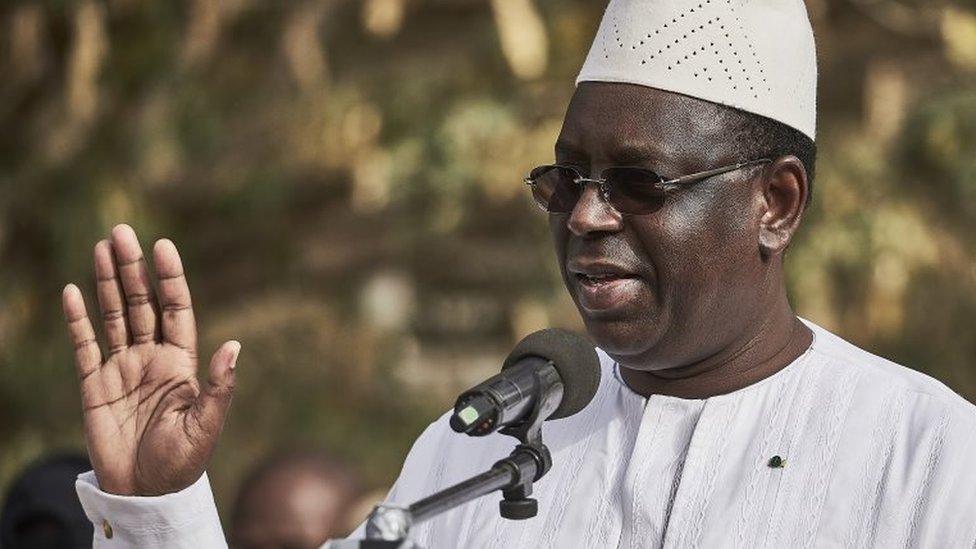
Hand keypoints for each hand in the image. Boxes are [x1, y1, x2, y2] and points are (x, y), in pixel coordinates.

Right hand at [62, 224, 239, 495]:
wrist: (145, 493)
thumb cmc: (182, 462)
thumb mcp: (205, 425)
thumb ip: (218, 387)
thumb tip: (235, 346)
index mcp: (181, 363)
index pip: (175, 310)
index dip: (169, 278)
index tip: (163, 246)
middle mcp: (151, 358)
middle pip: (141, 304)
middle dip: (132, 269)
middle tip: (122, 232)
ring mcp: (121, 369)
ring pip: (114, 316)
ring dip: (108, 282)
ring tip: (102, 247)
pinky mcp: (94, 386)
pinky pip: (84, 346)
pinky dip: (77, 320)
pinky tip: (72, 291)